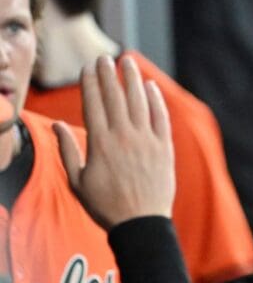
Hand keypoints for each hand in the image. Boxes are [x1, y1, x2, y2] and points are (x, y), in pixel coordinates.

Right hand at [55, 56, 174, 230]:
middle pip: (115, 98)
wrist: (141, 224)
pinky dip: (156, 101)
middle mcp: (124, 138)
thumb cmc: (106, 206)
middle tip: (104, 58)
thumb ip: (67, 151)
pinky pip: (161, 118)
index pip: (93, 104)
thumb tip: (58, 125)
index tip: (88, 68)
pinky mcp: (165, 148)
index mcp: (100, 144)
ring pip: (140, 102)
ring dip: (133, 80)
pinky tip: (151, 87)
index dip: (90, 83)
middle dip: (108, 75)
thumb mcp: (77, 181)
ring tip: (128, 62)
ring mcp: (147, 142)